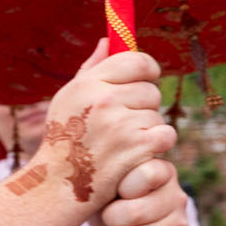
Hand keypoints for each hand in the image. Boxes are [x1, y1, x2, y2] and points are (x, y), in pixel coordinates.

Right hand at [30, 40, 174, 211]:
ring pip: (158, 114)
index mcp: (87, 83)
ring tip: (123, 141)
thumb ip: (92, 68)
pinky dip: (157, 145)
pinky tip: (137, 152)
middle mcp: (104, 100)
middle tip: (125, 122)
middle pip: (151, 90)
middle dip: (144, 105)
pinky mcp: (138, 147)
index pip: (137, 61)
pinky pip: (166, 134)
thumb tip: (109, 40)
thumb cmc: (66, 138)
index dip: (147, 70)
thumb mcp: (69, 98)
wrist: (59, 185)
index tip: (145, 79)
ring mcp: (122, 124)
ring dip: (148, 128)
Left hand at [95, 158, 187, 225]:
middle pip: (137, 211)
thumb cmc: (106, 200)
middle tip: (107, 217)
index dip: (123, 186)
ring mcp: (179, 225)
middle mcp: (178, 196)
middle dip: (110, 219)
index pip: (148, 174)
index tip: (113, 190)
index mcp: (163, 171)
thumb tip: (102, 152)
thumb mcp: (105, 180)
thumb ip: (110, 168)